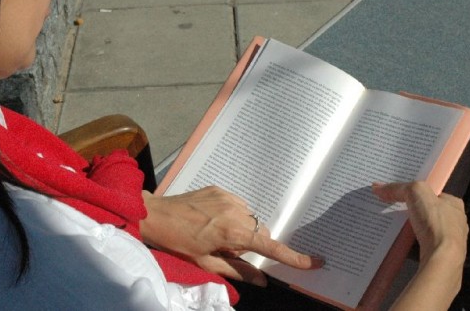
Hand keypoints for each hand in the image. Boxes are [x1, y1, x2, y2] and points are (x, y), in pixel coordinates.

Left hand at [140, 186, 322, 285]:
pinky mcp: (219, 189)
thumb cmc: (177, 243)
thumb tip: (263, 280)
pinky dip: (233, 216)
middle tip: (230, 252)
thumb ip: (237, 271)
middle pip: (261, 231)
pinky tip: (213, 221)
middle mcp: (234, 211)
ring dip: (243, 229)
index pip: (270, 247)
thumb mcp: (206, 263)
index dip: (294, 257)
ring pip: (250, 218)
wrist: (154, 214)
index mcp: (232, 233)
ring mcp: (227, 197)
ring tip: (217, 235)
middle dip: (254, 244)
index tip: (315, 262)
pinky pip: (237, 205)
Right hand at [372, 181, 466, 266]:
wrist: (442, 259)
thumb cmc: (435, 222)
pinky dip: (410, 244)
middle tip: (393, 209)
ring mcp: (449, 242)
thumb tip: (377, 187)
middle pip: (428, 212)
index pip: (434, 195)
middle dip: (412, 212)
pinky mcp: (441, 256)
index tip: (402, 194)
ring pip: (425, 231)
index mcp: (454, 205)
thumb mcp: (415, 192)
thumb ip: (397, 188)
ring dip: (411, 229)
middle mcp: (455, 223)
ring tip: (391, 226)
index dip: (419, 193)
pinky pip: (421, 246)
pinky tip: (398, 242)